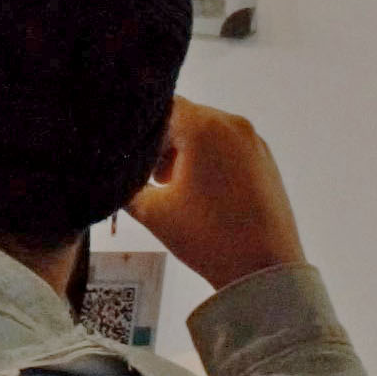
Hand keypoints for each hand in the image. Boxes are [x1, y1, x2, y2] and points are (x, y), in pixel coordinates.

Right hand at [130, 101, 304, 291]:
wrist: (264, 269)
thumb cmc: (206, 235)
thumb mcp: (152, 211)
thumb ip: (124, 183)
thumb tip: (110, 171)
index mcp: (204, 127)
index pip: (160, 106)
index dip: (139, 128)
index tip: (128, 155)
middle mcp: (232, 124)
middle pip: (185, 118)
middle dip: (163, 143)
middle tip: (150, 178)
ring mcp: (254, 141)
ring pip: (207, 132)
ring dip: (186, 151)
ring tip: (175, 189)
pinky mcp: (266, 160)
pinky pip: (228, 146)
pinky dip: (210, 159)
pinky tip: (203, 194)